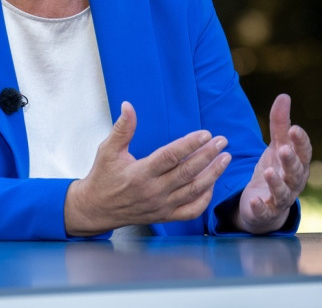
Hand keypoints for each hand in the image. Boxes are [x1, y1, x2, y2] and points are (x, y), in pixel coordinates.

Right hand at [64, 101, 231, 235]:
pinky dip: (204, 198)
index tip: (206, 133)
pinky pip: (191, 211)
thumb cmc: (103, 178)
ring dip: (212, 174)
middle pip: (186, 173)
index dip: (189, 145)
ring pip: (193, 191)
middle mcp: (153, 191)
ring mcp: (161, 206)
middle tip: (222, 141)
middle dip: (207, 156)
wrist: (96, 209)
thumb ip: (122, 128)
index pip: (169, 157)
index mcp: (140, 174)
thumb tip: (128, 105)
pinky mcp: (164, 216)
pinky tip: (212, 183)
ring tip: (225, 158)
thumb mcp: (107, 150)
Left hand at [235, 93, 312, 233]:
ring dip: (276, 183)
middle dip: (290, 161)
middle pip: (296, 172)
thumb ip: (280, 124)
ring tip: (268, 172)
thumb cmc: (275, 169)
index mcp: (298, 164)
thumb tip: (284, 96)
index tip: (295, 129)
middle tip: (283, 149)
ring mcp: (281, 199)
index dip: (300, 142)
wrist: (265, 204)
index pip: (304, 152)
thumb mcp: (276, 146)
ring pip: (283, 192)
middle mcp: (294, 182)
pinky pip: (266, 211)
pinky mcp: (267, 212)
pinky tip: (254, 201)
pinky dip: (261, 207)